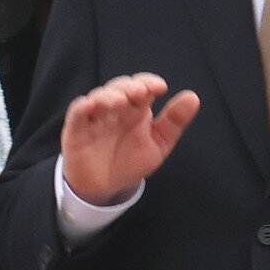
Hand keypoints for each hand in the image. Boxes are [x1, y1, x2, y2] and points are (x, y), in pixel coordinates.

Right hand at [60, 72, 200, 206]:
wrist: (106, 187)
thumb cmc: (131, 161)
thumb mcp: (158, 144)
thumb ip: (173, 123)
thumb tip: (193, 97)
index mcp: (136, 108)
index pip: (142, 86)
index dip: (149, 82)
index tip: (160, 88)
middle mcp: (116, 108)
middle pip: (120, 87)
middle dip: (129, 87)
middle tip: (140, 93)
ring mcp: (95, 117)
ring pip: (99, 96)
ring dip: (108, 95)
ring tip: (119, 102)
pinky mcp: (76, 129)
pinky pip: (77, 112)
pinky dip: (83, 106)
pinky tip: (91, 106)